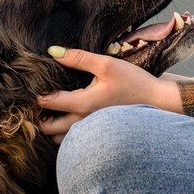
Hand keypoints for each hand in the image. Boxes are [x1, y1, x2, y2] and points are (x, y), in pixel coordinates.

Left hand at [37, 46, 183, 142]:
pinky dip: (65, 134)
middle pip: (48, 128)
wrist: (157, 102)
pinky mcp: (98, 136)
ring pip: (60, 139)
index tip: (35, 86)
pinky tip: (69, 119)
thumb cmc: (133, 82)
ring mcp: (91, 132)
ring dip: (53, 127)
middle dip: (40, 116)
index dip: (37, 94)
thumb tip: (53, 52)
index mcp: (83, 104)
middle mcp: (84, 122)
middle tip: (41, 101)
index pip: (48, 103)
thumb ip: (79, 58)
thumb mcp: (106, 64)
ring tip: (54, 111)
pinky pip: (74, 142)